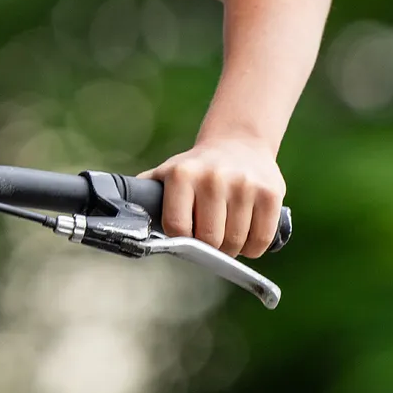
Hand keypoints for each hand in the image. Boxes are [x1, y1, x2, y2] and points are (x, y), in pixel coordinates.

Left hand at [140, 137, 286, 256]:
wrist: (238, 143)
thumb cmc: (196, 169)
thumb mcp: (166, 174)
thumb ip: (145, 197)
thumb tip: (121, 220)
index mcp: (182, 174)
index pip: (178, 228)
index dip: (181, 240)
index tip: (185, 235)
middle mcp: (213, 177)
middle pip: (210, 240)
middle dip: (209, 248)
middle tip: (209, 239)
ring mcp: (244, 185)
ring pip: (236, 243)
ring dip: (232, 249)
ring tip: (227, 233)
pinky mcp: (270, 193)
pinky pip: (261, 240)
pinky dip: (253, 248)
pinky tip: (246, 235)